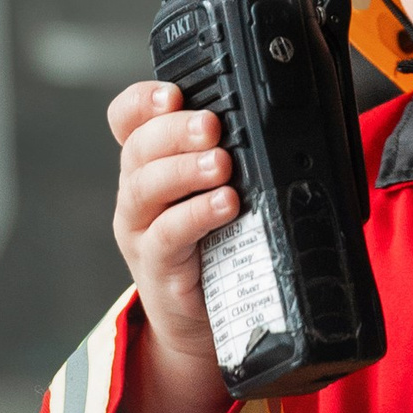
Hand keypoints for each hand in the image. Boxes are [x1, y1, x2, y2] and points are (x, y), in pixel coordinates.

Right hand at [106, 81, 235, 412]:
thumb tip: (286, 125)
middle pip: (137, 146)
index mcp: (149, 164)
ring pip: (146, 186)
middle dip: (174, 129)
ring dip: (185, 168)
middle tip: (211, 125)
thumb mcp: (218, 192)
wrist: (202, 319)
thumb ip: (234, 157)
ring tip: (222, 164)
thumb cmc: (217, 246)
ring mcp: (140, 229)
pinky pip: (168, 234)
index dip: (143, 100)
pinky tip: (225, 204)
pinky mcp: (155, 265)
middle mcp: (137, 191)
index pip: (127, 119)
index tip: (174, 92)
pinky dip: (197, 214)